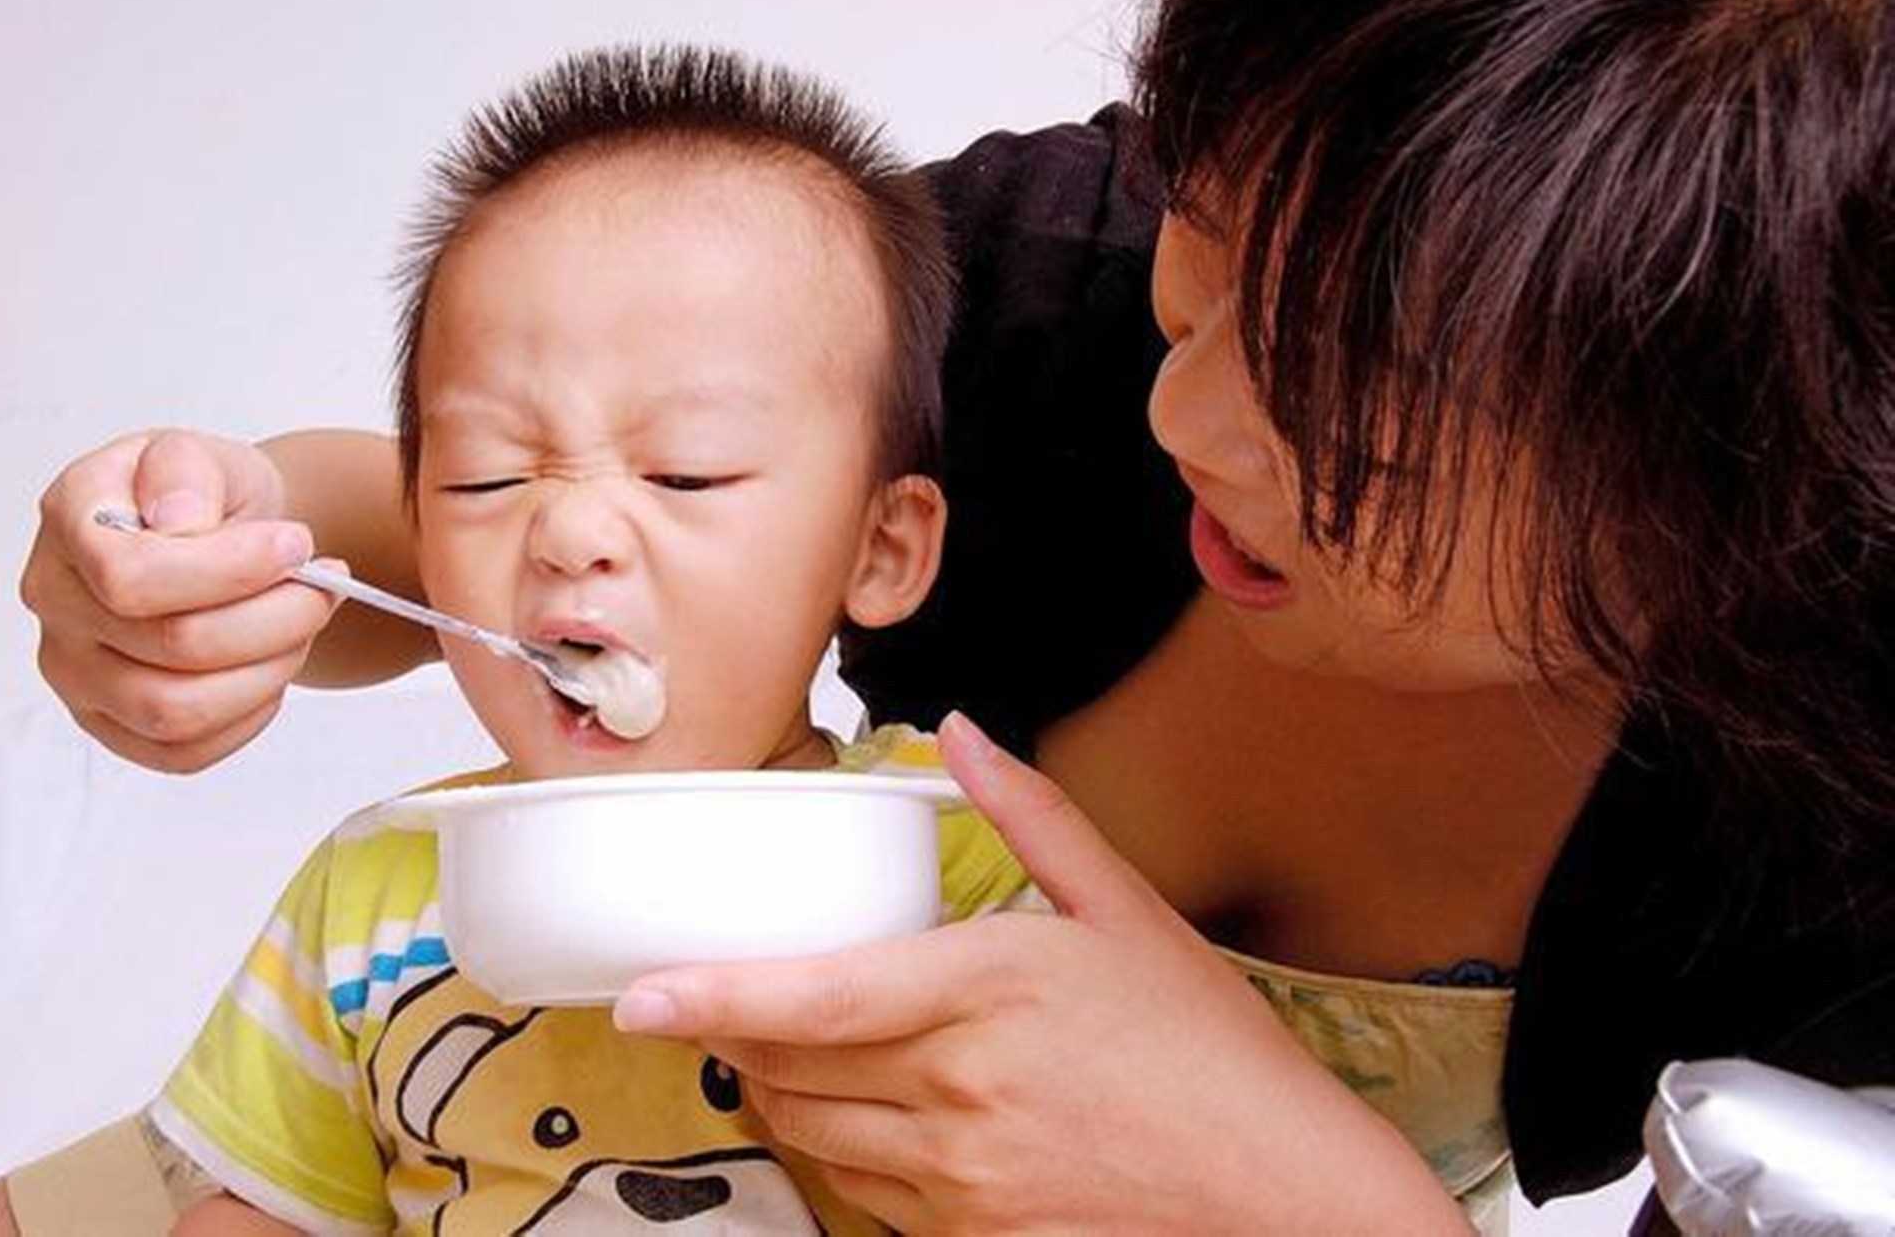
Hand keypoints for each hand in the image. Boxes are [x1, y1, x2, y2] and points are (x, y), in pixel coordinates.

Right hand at [19, 429, 336, 772]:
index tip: (298, 544)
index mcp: (69, 520)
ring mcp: (75, 673)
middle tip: (325, 587)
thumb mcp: (203, 450)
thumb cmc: (207, 495)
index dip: (231, 569)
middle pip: (173, 646)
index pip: (131, 576)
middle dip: (276, 618)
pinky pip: (182, 753)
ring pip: (177, 711)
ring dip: (270, 669)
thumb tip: (181, 522)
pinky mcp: (110, 725)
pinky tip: (271, 666)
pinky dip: (248, 716)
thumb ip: (187, 470)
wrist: (222, 533)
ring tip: (303, 625)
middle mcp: (56, 602)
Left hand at [611, 713, 1467, 1233]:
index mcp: (989, 989)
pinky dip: (841, 1151)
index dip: (711, 997)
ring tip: (787, 1050)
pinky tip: (868, 1114)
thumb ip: (1033, 815)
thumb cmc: (1211, 1052)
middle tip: (719, 1000)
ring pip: (815, 1136)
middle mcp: (961, 1087)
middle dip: (736, 1035)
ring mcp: (963, 1174)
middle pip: (791, 1070)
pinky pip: (864, 1194)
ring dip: (780, 1094)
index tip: (638, 993)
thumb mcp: (1127, 911)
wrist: (1282, 1191)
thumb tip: (960, 734)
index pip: (813, 999)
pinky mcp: (973, 1234)